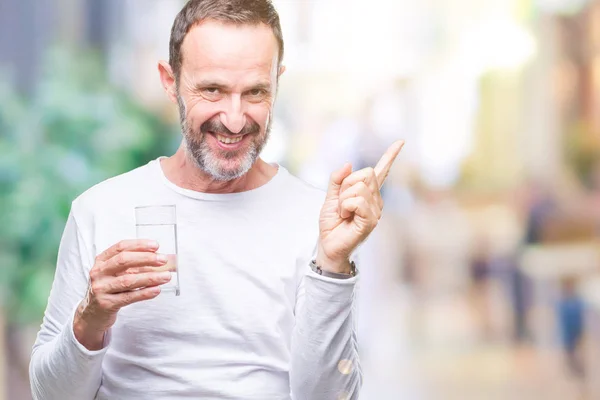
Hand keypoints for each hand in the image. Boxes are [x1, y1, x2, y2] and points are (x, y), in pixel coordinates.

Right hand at [73, 239, 171, 349]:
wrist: (92, 313)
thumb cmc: (109, 289)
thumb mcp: (117, 273)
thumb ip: (136, 265)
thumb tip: (161, 260)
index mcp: (101, 260)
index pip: (121, 247)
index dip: (139, 245)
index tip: (156, 246)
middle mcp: (98, 272)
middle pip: (123, 261)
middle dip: (146, 259)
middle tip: (163, 260)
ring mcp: (101, 288)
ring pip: (128, 280)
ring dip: (150, 277)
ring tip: (166, 276)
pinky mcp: (106, 304)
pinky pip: (129, 297)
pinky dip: (144, 293)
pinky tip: (156, 290)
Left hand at [317, 140, 403, 272]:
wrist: (328, 244)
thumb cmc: (331, 224)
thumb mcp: (330, 197)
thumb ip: (337, 179)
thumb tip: (349, 164)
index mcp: (367, 193)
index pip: (381, 171)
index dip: (390, 156)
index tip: (401, 142)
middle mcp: (376, 200)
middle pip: (365, 173)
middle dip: (346, 185)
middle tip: (341, 203)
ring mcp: (375, 210)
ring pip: (359, 187)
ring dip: (343, 199)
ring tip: (343, 213)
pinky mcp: (371, 220)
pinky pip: (357, 201)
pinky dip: (345, 207)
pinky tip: (346, 217)